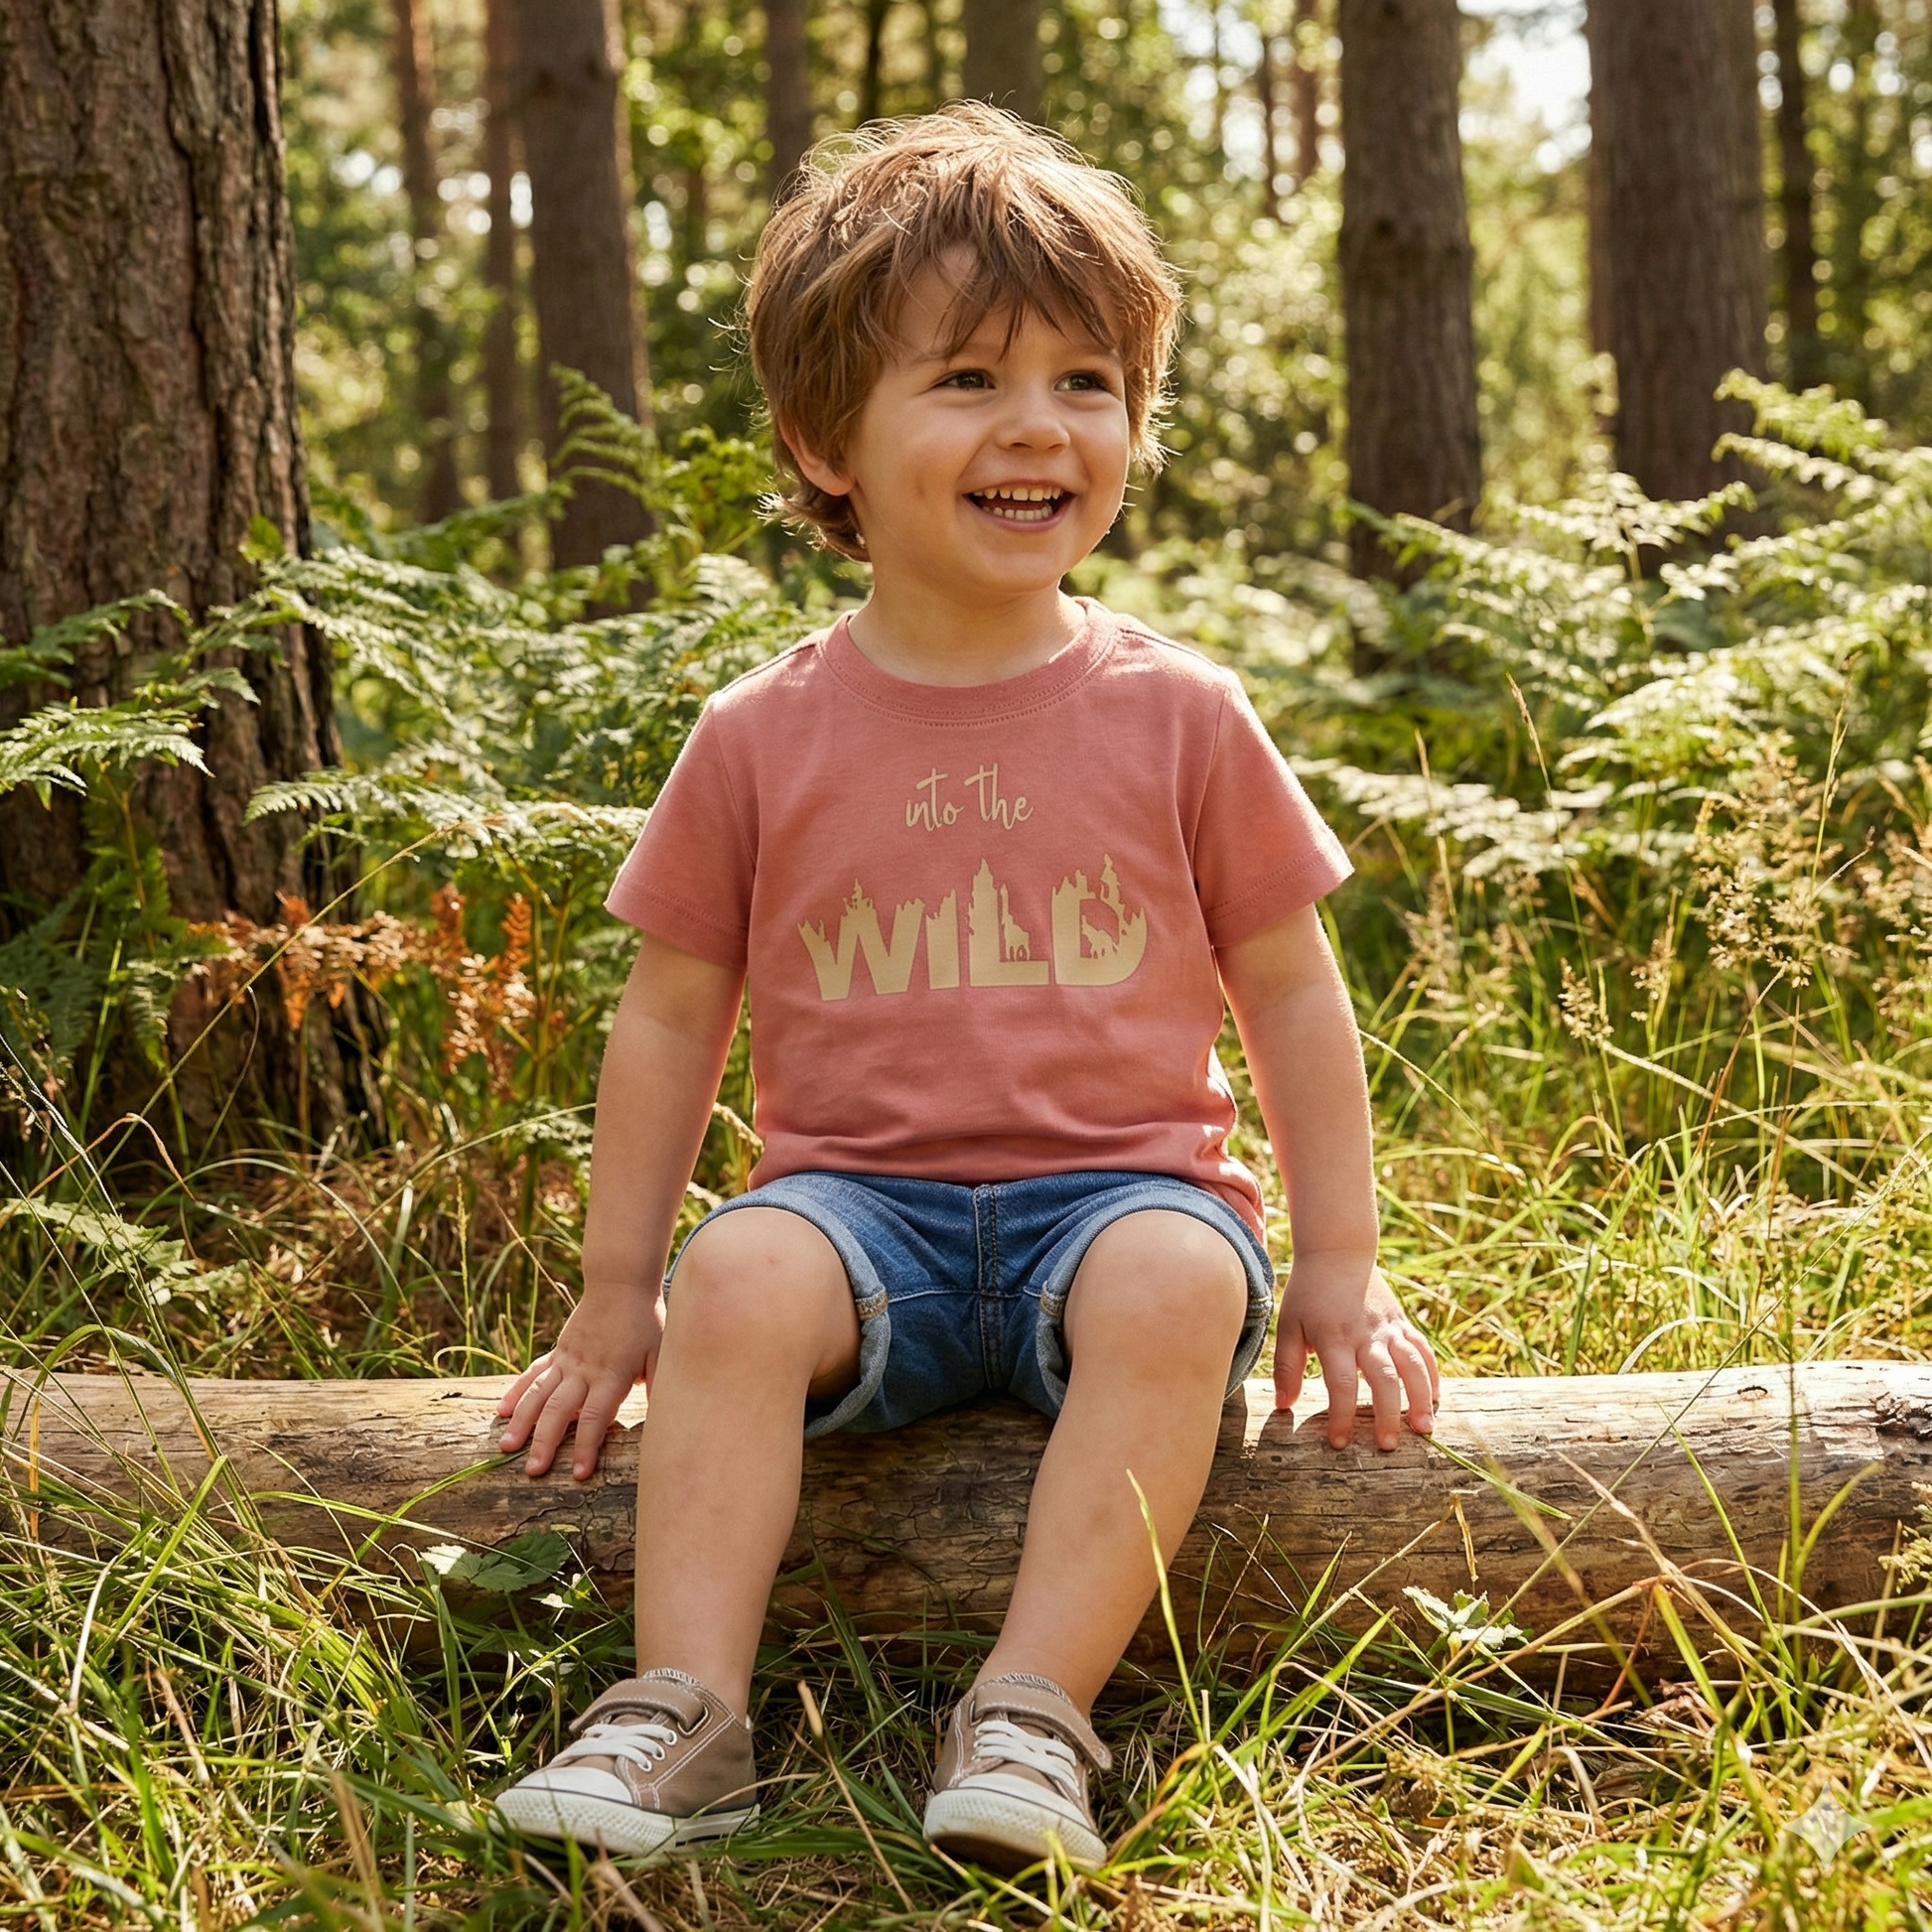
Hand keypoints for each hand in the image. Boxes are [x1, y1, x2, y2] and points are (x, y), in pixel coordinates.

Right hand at [495, 1283, 665, 1479]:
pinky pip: (533, 1374)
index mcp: (611, 1376)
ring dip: (522, 1422)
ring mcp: (567, 1360)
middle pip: (560, 1411)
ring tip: (506, 1447)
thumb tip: (670, 1418)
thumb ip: (658, 1386)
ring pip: (538, 1394)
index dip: (587, 1447)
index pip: (596, 1418)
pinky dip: (516, 1392)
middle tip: (533, 1471)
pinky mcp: (558, 1352)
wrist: (620, 1283)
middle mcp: (583, 1371)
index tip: (577, 1474)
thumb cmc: (646, 1321)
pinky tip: (501, 1412)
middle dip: (545, 1443)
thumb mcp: (660, 1353)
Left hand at [1274, 1257, 1438, 1450]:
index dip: (1342, 1415)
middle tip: (1387, 1446)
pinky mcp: (1402, 1323)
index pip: (1341, 1383)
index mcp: (1334, 1337)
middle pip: (1384, 1379)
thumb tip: (1284, 1406)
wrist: (1338, 1251)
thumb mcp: (1289, 1325)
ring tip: (1425, 1429)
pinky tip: (1435, 1400)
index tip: (1339, 1443)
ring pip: (1413, 1365)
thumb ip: (1286, 1366)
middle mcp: (1366, 1334)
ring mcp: (1388, 1328)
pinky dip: (1432, 1375)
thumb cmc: (1308, 1293)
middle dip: (1388, 1415)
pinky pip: (1423, 1351)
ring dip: (1420, 1398)